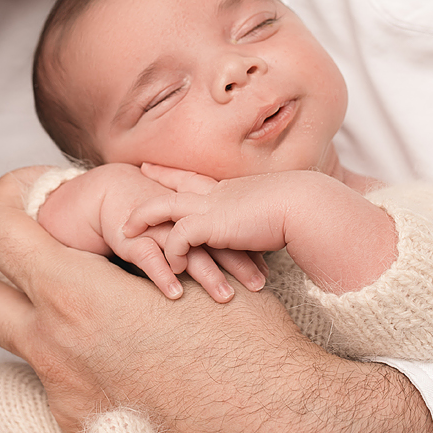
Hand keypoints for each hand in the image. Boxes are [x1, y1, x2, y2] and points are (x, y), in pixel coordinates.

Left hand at [0, 173, 432, 432]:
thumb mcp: (194, 270)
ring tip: (102, 294)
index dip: (7, 195)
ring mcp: (68, 405)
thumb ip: (131, 244)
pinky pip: (64, 387)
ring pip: (21, 343)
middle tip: (32, 240)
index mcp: (76, 300)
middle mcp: (57, 354)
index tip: (35, 189)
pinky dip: (84, 358)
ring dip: (42, 310)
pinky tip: (136, 350)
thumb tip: (107, 224)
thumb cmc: (258, 348)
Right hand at [39, 163, 257, 302]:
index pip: (225, 233)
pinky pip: (149, 258)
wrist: (103, 192)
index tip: (268, 272)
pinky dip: (163, 274)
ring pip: (186, 252)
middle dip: (238, 263)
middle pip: (214, 242)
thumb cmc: (146, 216)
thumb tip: (233, 266)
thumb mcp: (177, 226)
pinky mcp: (131, 238)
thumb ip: (202, 243)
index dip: (247, 251)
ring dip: (207, 273)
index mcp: (191, 216)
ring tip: (225, 296)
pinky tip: (174, 294)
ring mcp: (156, 229)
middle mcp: (178, 221)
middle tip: (259, 285)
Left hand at [134, 165, 395, 294]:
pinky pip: (178, 236)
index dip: (175, 173)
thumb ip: (263, 219)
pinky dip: (171, 250)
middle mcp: (219, 194)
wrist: (306, 208)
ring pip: (164, 206)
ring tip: (127, 233)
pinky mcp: (212, 224)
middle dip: (154, 182)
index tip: (154, 166)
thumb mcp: (277, 212)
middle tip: (136, 176)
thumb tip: (268, 228)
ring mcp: (213, 206)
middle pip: (176, 183)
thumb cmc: (301, 212)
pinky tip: (170, 265)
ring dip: (144, 219)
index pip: (197, 177)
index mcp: (233, 190)